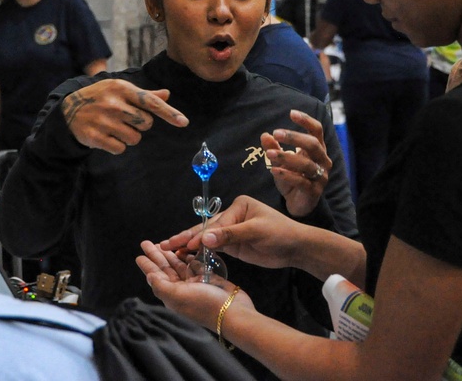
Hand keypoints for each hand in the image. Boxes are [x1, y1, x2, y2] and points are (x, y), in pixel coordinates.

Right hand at [60, 80, 188, 153]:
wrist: (68, 109)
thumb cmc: (102, 97)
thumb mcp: (120, 90)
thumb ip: (144, 94)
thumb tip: (167, 94)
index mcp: (122, 88)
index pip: (151, 102)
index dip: (169, 113)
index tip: (184, 122)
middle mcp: (113, 104)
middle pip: (146, 123)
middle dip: (140, 124)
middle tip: (125, 118)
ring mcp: (103, 121)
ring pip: (135, 138)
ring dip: (128, 136)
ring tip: (114, 127)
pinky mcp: (94, 137)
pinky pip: (120, 148)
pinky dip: (116, 145)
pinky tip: (106, 135)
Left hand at [137, 240, 253, 329]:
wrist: (233, 312)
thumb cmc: (205, 305)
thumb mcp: (178, 296)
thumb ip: (161, 285)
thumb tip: (148, 276)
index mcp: (172, 294)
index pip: (156, 276)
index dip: (147, 265)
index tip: (139, 255)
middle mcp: (181, 289)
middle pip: (165, 269)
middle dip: (157, 256)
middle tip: (147, 243)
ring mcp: (195, 283)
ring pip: (179, 266)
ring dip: (171, 255)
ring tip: (163, 244)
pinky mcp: (208, 278)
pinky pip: (195, 265)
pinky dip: (189, 257)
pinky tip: (184, 250)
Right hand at [161, 195, 303, 269]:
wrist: (297, 247)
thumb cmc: (280, 233)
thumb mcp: (256, 232)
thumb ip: (231, 235)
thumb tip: (204, 239)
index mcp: (238, 206)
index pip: (214, 223)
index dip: (198, 235)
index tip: (184, 245)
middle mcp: (232, 216)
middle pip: (206, 228)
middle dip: (186, 237)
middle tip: (165, 245)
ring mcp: (232, 230)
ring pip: (207, 238)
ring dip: (189, 245)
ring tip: (169, 251)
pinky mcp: (234, 244)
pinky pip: (215, 247)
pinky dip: (201, 252)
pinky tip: (186, 256)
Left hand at [261, 110, 331, 216]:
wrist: (298, 204)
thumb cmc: (292, 178)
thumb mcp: (281, 161)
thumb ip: (274, 148)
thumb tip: (265, 135)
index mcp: (317, 149)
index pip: (316, 130)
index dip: (306, 120)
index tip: (291, 113)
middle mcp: (323, 161)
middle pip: (313, 144)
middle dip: (295, 137)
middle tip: (276, 133)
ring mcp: (320, 177)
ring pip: (307, 164)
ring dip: (287, 157)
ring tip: (269, 154)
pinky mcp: (314, 192)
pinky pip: (302, 182)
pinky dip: (287, 175)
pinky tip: (274, 170)